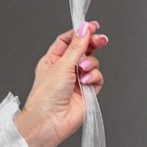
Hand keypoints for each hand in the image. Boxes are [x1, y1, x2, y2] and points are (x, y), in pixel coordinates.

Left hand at [13, 21, 107, 146]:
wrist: (50, 121)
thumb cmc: (46, 96)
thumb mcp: (61, 65)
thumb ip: (76, 47)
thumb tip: (84, 28)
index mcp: (52, 60)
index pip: (68, 40)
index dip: (80, 32)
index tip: (92, 26)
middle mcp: (65, 69)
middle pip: (83, 50)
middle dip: (93, 44)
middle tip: (101, 39)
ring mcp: (76, 80)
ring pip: (92, 63)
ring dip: (90, 65)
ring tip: (82, 71)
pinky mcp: (87, 91)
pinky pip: (97, 77)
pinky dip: (93, 78)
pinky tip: (85, 83)